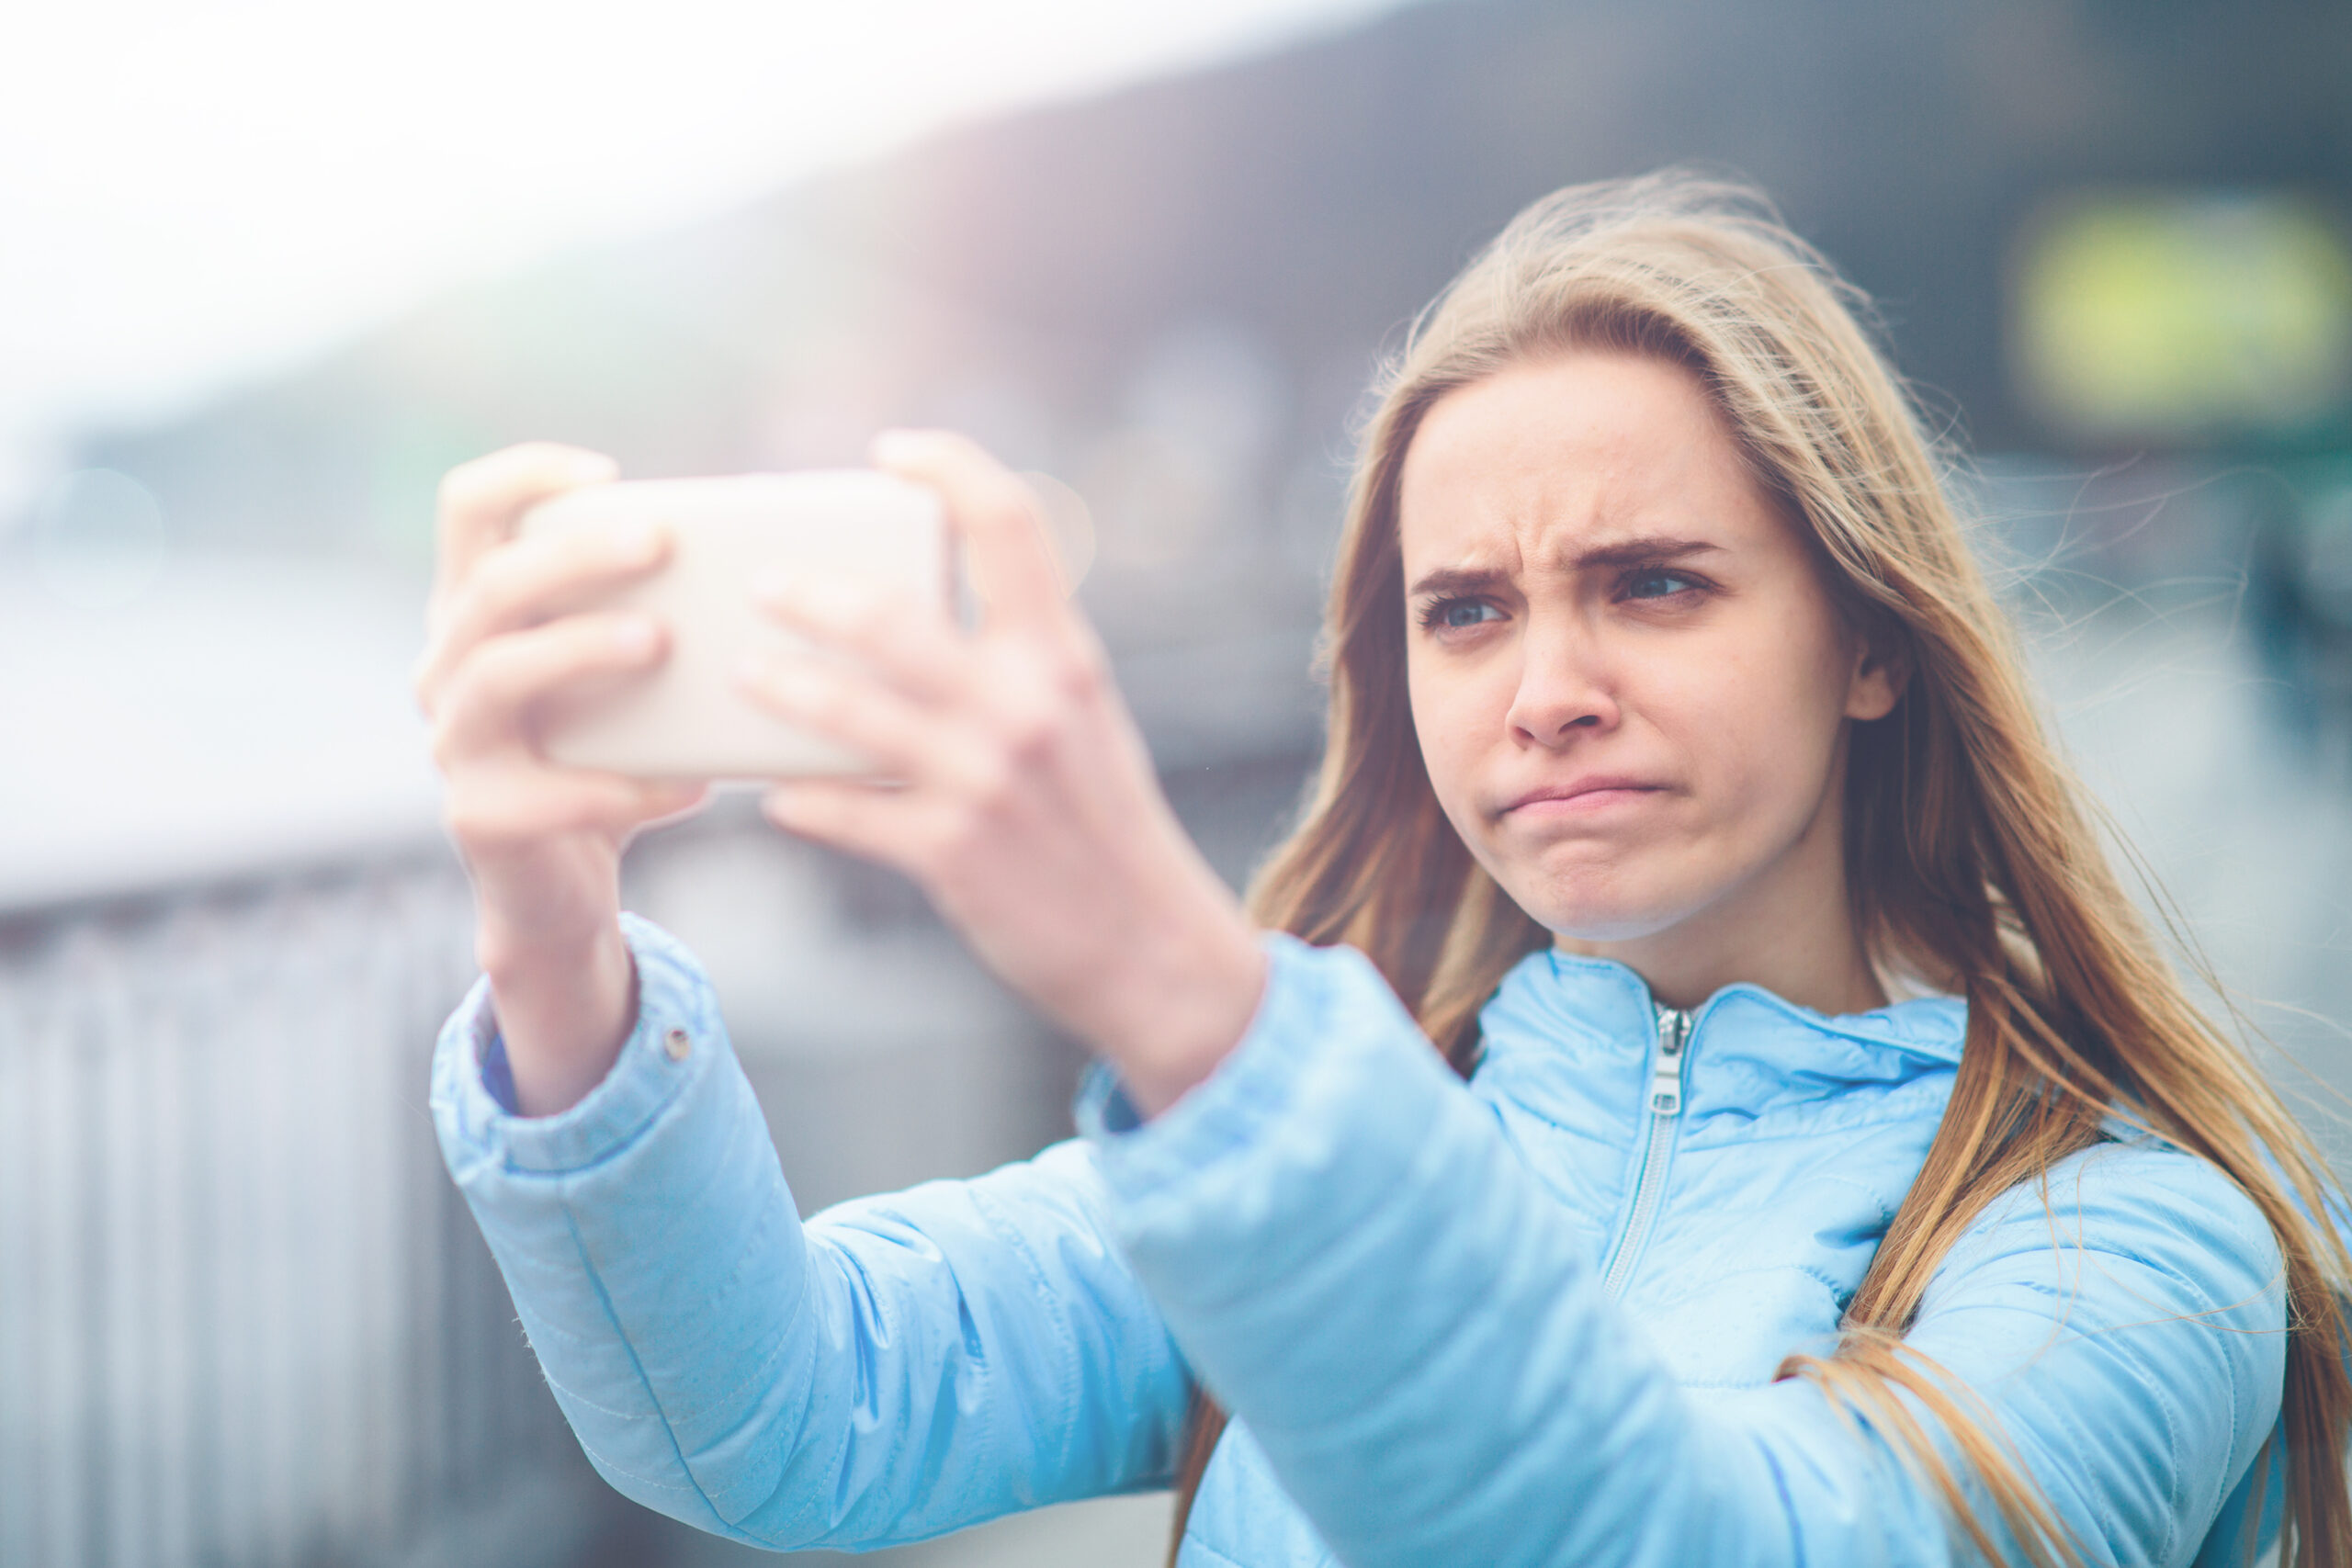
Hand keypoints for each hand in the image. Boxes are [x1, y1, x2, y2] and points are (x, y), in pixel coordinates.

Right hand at [415, 442, 708, 1114]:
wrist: (560, 888)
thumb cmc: (606, 755)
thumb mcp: (621, 676)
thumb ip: (655, 612)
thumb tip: (779, 556)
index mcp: (476, 612)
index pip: (466, 508)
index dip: (524, 475)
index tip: (605, 474)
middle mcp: (445, 667)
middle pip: (490, 584)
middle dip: (575, 556)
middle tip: (659, 543)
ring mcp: (454, 744)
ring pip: (495, 674)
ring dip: (580, 648)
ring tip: (659, 641)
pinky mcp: (478, 818)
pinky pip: (545, 794)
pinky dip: (622, 788)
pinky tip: (688, 787)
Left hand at [740, 431, 1265, 1117]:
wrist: (1155, 948)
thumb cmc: (1108, 829)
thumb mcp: (1088, 725)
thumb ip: (1023, 666)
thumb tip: (931, 620)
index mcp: (1066, 658)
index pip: (1011, 523)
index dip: (948, 468)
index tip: (892, 451)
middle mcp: (1026, 706)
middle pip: (894, 614)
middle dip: (811, 593)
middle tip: (765, 584)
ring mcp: (984, 781)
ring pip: (850, 713)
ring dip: (783, 688)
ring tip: (745, 675)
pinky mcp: (951, 853)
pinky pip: (847, 813)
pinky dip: (803, 800)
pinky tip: (776, 797)